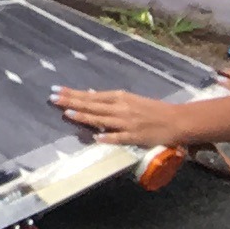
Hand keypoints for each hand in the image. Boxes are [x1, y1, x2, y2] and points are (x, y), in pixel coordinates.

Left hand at [54, 85, 202, 147]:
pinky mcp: (136, 136)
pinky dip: (108, 137)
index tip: (56, 90)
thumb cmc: (152, 109)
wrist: (176, 120)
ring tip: (68, 113)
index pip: (91, 95)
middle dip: (71, 101)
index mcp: (120, 98)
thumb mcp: (130, 99)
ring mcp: (127, 123)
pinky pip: (119, 138)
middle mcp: (121, 108)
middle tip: (53, 98)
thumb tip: (90, 95)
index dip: (72, 93)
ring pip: (102, 119)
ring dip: (85, 116)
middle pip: (92, 105)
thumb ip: (110, 100)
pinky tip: (96, 138)